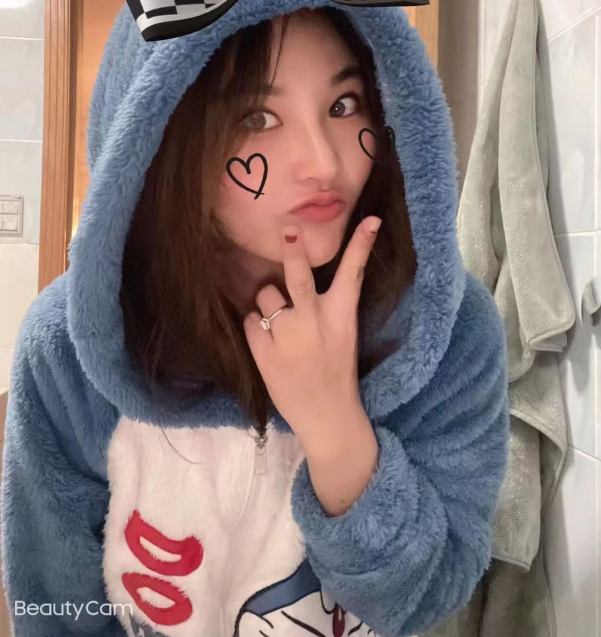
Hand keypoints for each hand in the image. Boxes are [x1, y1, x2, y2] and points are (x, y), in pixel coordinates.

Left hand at [242, 215, 381, 450]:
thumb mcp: (343, 334)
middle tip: (288, 229)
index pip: (353, 272)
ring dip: (268, 304)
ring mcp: (288, 335)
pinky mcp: (264, 352)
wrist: (327, 416)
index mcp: (341, 315)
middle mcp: (314, 320)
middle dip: (293, 249)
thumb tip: (300, 275)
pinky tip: (268, 343)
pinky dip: (255, 327)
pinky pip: (249, 320)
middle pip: (298, 275)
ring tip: (279, 326)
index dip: (361, 244)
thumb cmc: (335, 371)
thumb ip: (326, 306)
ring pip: (266, 295)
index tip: (370, 220)